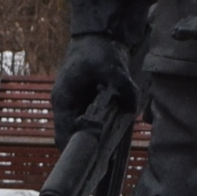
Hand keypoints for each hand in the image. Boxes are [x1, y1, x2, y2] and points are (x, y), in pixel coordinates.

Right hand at [49, 32, 139, 161]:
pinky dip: (102, 132)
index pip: (63, 135)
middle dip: (87, 149)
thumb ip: (123, 87)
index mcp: (64, 100)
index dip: (76, 149)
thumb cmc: (98, 49)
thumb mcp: (112, 66)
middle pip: (71, 138)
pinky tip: (116, 135)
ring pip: (81, 133)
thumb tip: (132, 108)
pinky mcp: (87, 105)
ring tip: (111, 152)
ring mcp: (76, 106)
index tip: (94, 156)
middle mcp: (67, 106)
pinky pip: (91, 125)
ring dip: (96, 142)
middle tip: (106, 160)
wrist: (98, 35)